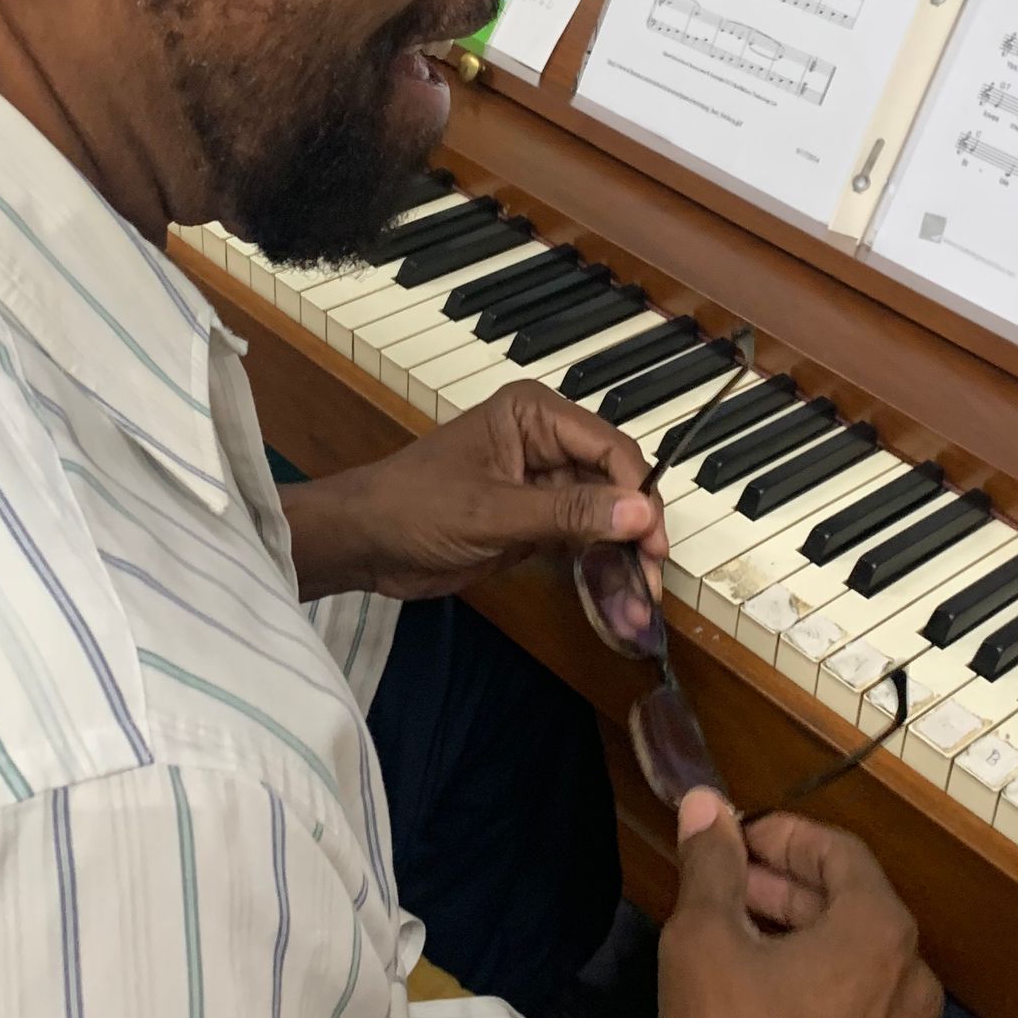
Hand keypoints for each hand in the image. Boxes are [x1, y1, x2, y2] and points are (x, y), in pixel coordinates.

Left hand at [283, 380, 669, 600]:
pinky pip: (582, 544)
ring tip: (639, 603)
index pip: (610, 448)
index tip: (654, 542)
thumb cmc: (415, 507)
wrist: (364, 544)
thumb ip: (569, 513)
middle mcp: (547, 442)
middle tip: (652, 580)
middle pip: (615, 484)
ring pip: (605, 519)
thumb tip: (641, 512)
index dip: (639, 493)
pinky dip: (600, 571)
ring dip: (622, 559)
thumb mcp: (494, 511)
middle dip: (636, 533)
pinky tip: (617, 602)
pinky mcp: (537, 522)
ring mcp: (544, 485)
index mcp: (534, 415)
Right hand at [659, 796, 941, 1017]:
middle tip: (724, 883)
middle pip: (850, 904)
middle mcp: (912, 977)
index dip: (782, 834)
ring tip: (732, 939)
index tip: (733, 836)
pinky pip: (855, 1010)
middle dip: (783, 885)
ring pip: (853, 961)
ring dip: (796, 937)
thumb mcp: (706, 941)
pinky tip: (757, 1004)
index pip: (839, 851)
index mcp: (881, 929)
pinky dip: (813, 987)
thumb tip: (704, 805)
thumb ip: (709, 865)